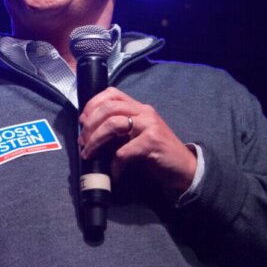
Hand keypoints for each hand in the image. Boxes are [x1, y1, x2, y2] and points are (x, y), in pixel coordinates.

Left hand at [78, 88, 196, 198]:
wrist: (183, 168)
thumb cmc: (155, 154)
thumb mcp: (134, 138)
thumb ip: (117, 133)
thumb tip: (88, 136)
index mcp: (138, 108)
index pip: (111, 94)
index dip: (92, 105)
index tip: (82, 122)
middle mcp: (144, 112)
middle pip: (108, 107)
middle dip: (90, 126)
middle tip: (83, 143)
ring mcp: (149, 125)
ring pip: (113, 124)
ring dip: (96, 141)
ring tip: (89, 154)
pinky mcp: (152, 142)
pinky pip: (124, 150)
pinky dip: (114, 163)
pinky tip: (114, 172)